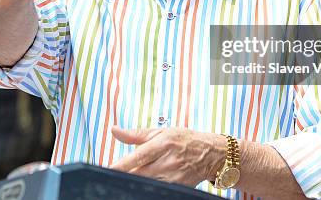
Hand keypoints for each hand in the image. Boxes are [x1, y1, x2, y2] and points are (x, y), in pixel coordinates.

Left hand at [110, 126, 225, 186]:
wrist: (210, 154)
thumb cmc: (184, 140)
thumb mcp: (161, 132)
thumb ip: (135, 134)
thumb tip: (114, 130)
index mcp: (163, 144)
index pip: (138, 156)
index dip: (122, 165)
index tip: (109, 169)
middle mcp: (168, 161)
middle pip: (140, 174)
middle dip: (126, 175)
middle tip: (115, 175)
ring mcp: (174, 177)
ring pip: (148, 184)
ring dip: (137, 181)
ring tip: (131, 176)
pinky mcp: (178, 187)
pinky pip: (158, 189)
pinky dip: (149, 186)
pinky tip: (146, 181)